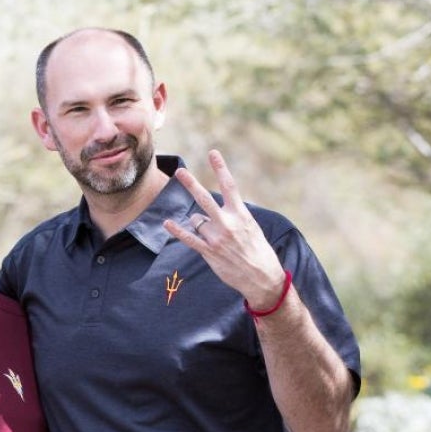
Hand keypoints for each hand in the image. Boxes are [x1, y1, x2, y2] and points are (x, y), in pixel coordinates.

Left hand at [162, 150, 286, 308]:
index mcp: (242, 215)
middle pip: (205, 199)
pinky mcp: (209, 252)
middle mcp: (228, 224)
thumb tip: (210, 210)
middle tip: (180, 172)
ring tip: (216, 235)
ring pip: (197, 220)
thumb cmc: (258, 251)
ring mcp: (217, 238)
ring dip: (200, 223)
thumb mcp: (251, 228)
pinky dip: (177, 230)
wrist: (262, 278)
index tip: (213, 153)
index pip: (229, 186)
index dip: (221, 168)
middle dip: (191, 184)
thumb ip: (232, 215)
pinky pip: (189, 238)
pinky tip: (167, 223)